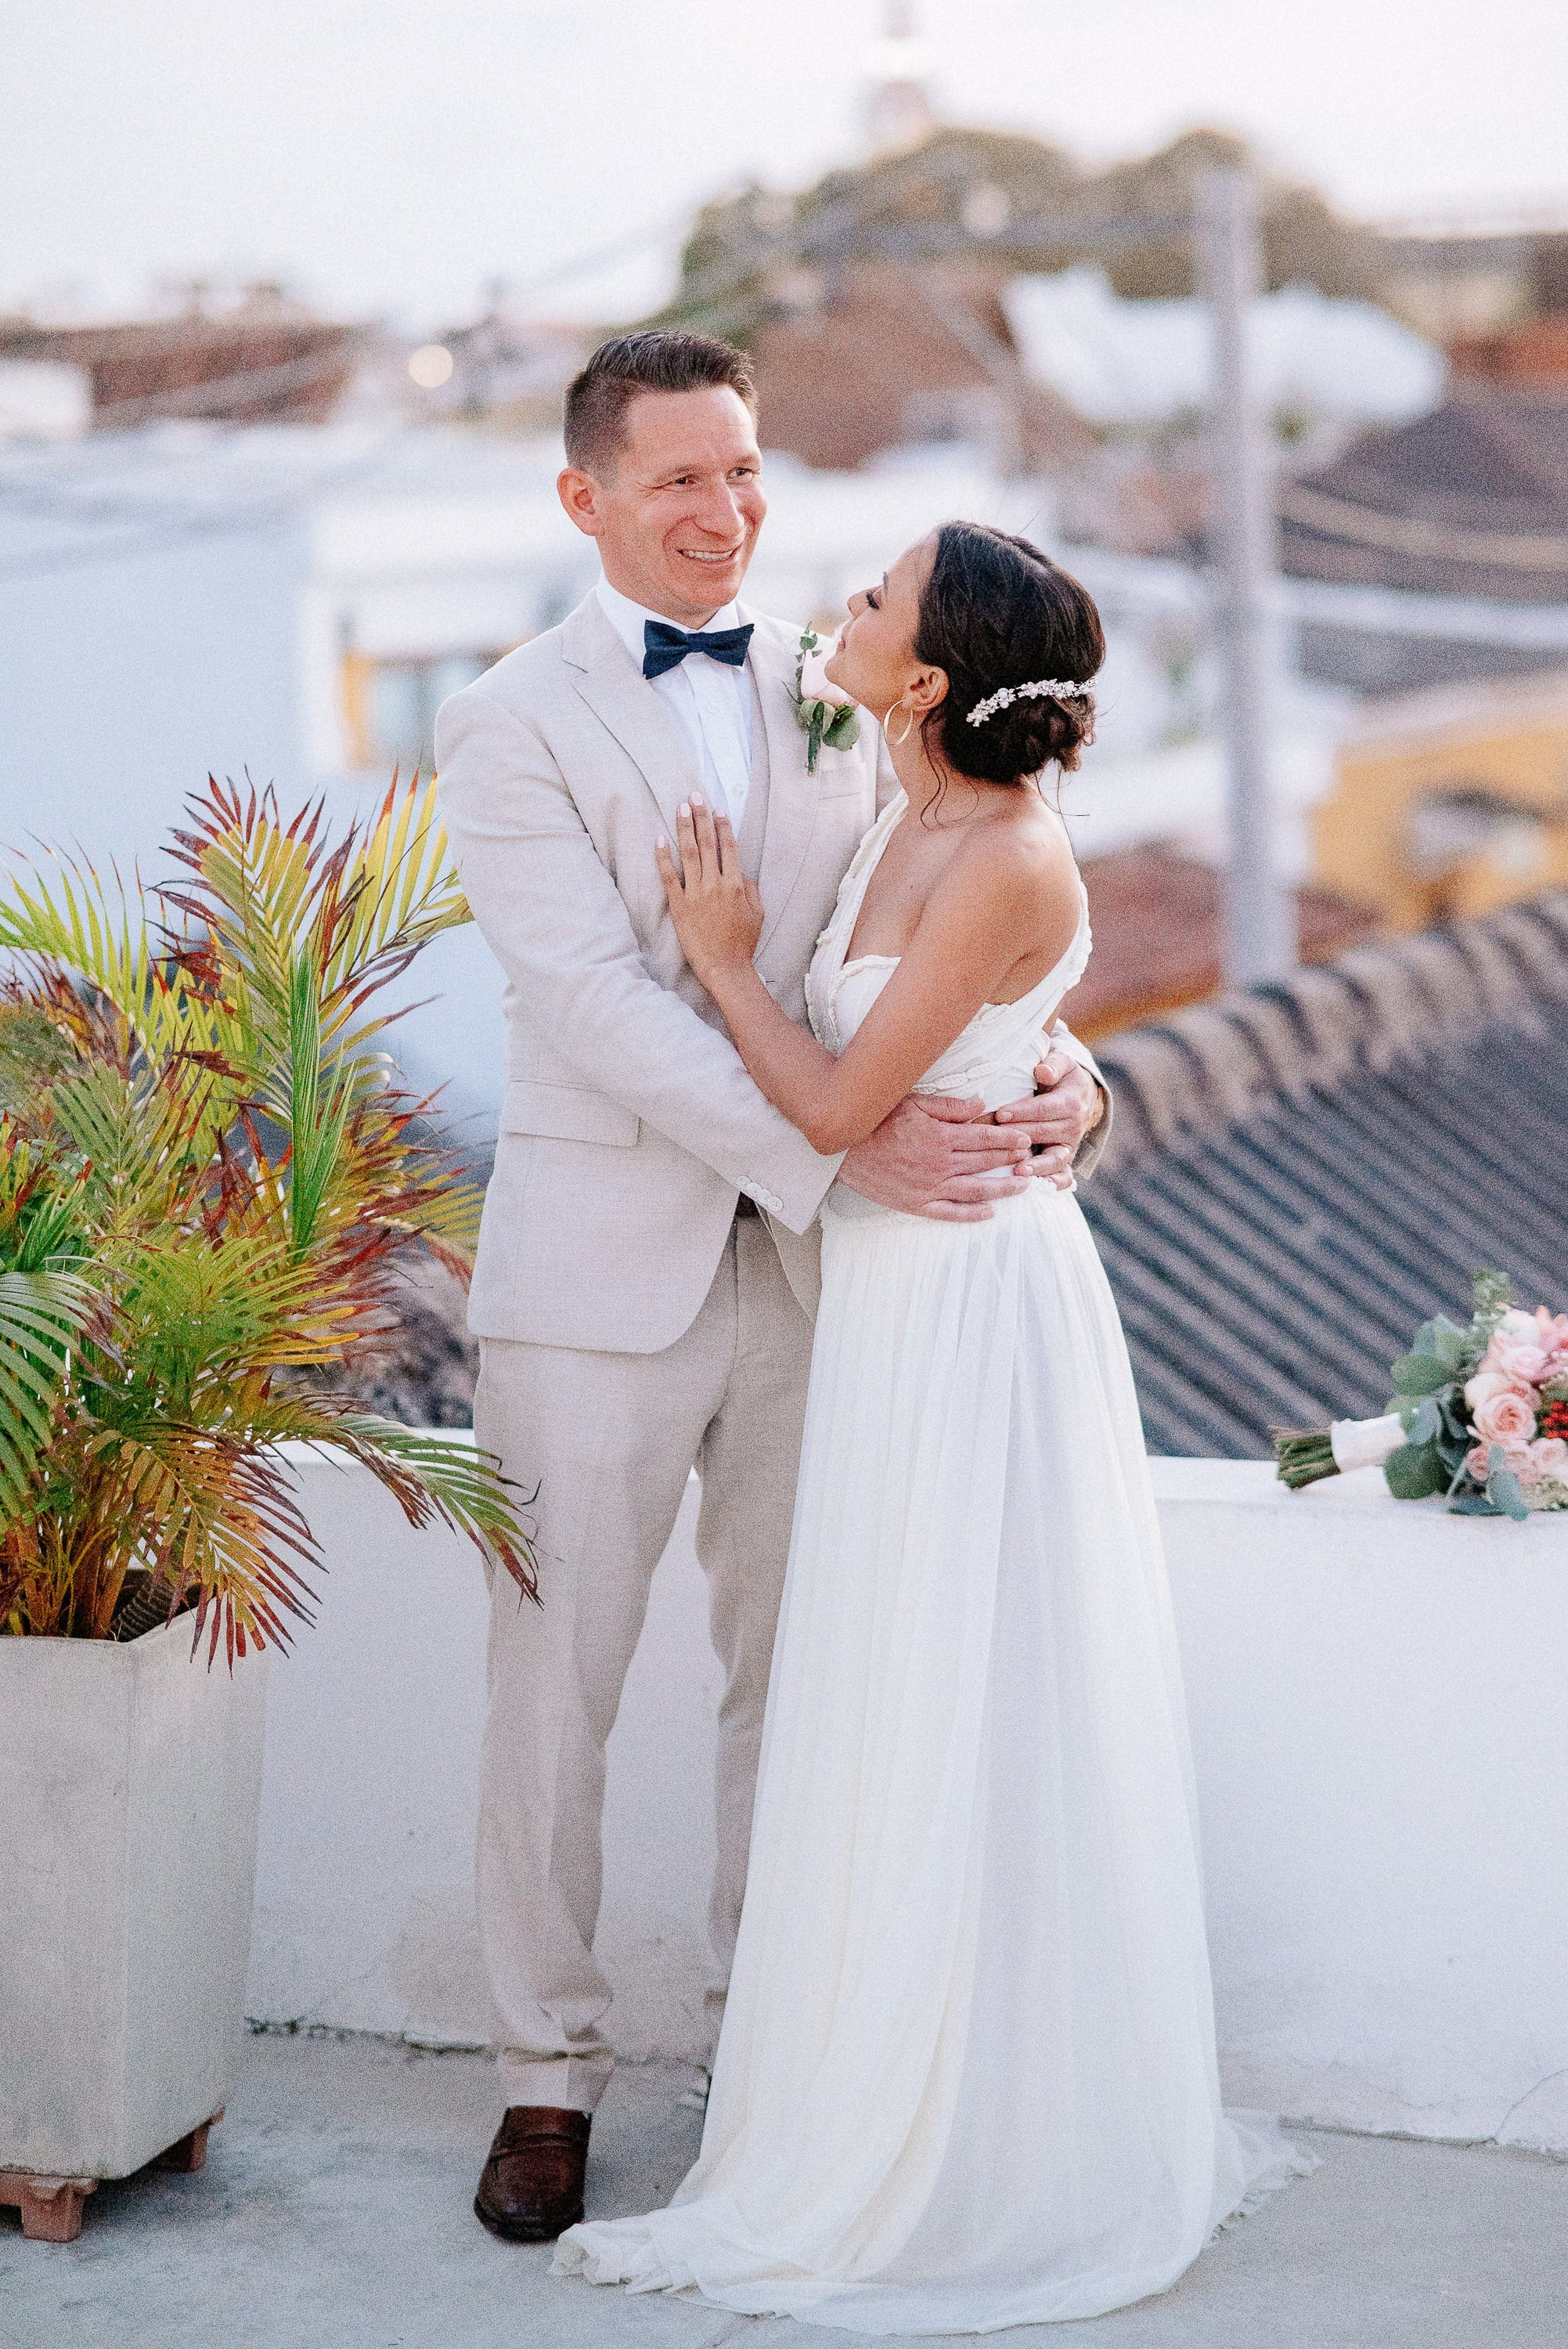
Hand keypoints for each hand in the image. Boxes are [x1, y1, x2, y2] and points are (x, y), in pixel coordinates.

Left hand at [656, 795, 762, 984]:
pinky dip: (663, 857)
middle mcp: (715, 885)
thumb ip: (751, 888)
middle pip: (707, 843)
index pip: (728, 848)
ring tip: (681, 807)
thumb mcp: (757, 914)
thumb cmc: (742, 943)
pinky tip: (659, 839)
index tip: (718, 809)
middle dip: (701, 817)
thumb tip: (741, 871)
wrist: (724, 967)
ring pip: (689, 854)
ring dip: (685, 828)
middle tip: (695, 796)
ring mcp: (696, 894)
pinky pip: (669, 877)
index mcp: (735, 885)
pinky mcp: (679, 906)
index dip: (723, 826)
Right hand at [838, 1093, 1035, 1223]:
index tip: (1025, 1140)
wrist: (844, 1148)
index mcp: (941, 1137)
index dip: (1008, 1138)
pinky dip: (971, 1214)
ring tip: (1022, 1187)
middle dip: (1010, 1161)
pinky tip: (989, 1213)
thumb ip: (949, 1106)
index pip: (984, 1137)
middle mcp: (939, 1164)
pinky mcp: (916, 1204)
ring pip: (975, 1190)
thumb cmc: (878, 1120)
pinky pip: (950, 1213)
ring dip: (1002, 1189)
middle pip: (984, 1162)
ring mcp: (929, 1187)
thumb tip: (981, 1104)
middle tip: (1030, 1161)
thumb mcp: (914, 1103)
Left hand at [990, 1046, 1102, 1190]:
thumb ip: (1054, 1064)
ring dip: (1037, 1166)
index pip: (1043, 1109)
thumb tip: (1042, 1071)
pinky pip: (1063, 1175)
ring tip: (1018, 1171)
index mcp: (1070, 1102)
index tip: (1000, 1114)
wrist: (1082, 1094)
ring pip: (1055, 1158)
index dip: (1022, 1112)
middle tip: (990, 1140)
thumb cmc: (1063, 1077)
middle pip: (1042, 1133)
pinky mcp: (1066, 1159)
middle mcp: (1072, 1126)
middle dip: (1015, 1137)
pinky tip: (1036, 1189)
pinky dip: (1053, 1183)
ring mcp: (1070, 1145)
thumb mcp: (1063, 1063)